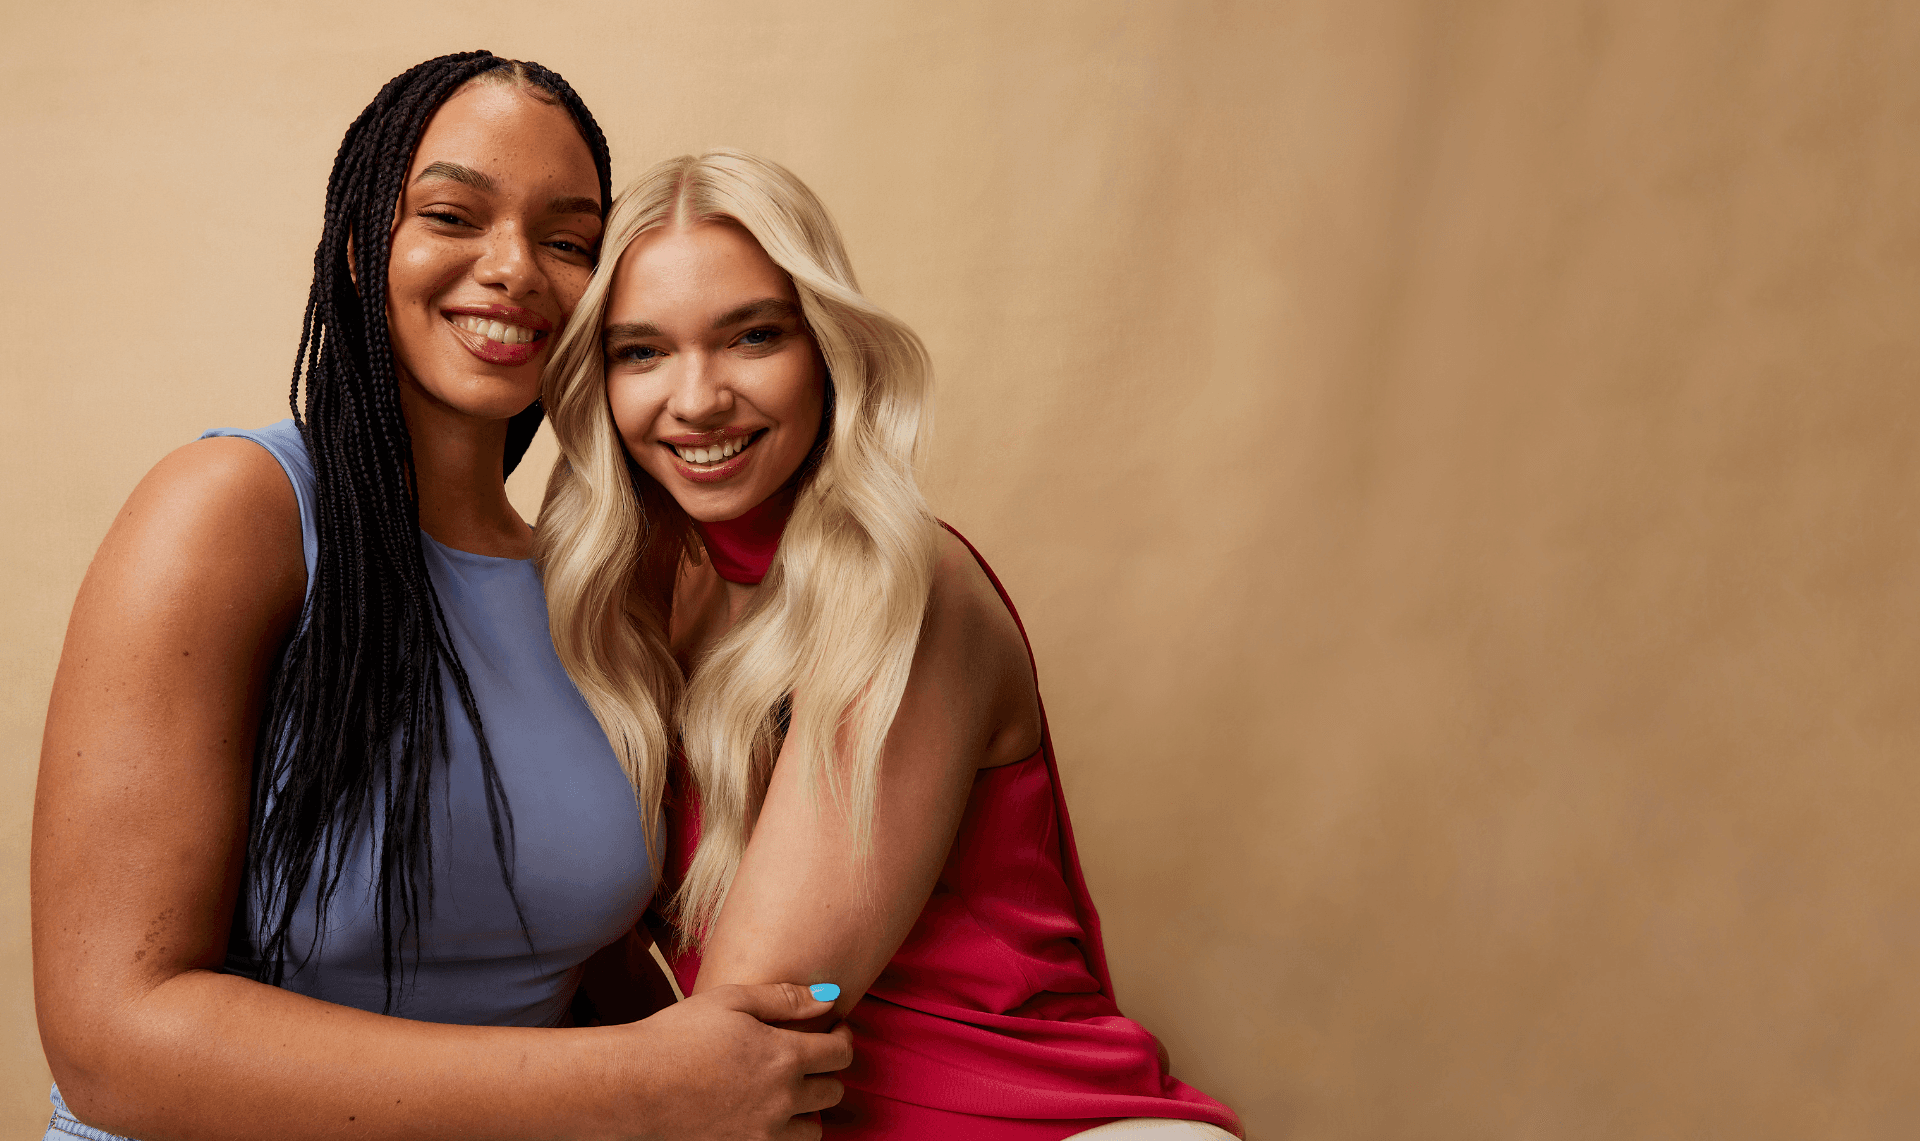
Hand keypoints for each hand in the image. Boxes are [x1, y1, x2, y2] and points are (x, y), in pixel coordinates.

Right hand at [607, 982, 852, 1139]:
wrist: (633, 1084)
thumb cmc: (677, 1035)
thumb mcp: (732, 1000)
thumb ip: (786, 998)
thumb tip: (828, 998)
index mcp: (784, 1057)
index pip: (841, 1053)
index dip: (844, 1036)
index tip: (834, 1028)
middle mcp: (781, 1099)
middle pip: (834, 1091)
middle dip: (829, 1070)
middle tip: (812, 1055)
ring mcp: (763, 1131)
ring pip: (815, 1128)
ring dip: (811, 1108)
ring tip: (791, 1088)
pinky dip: (786, 1131)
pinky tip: (767, 1110)